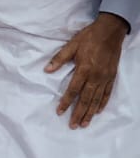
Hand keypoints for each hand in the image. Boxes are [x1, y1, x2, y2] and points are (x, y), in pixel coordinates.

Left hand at [45, 11, 127, 128]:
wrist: (110, 31)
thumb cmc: (89, 37)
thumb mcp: (72, 45)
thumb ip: (60, 59)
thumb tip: (47, 70)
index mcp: (84, 69)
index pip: (73, 90)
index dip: (66, 102)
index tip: (60, 112)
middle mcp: (95, 76)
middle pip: (86, 99)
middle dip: (78, 113)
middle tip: (73, 126)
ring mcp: (105, 78)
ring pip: (97, 99)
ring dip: (90, 113)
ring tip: (84, 124)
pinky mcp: (112, 76)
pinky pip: (107, 93)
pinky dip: (102, 103)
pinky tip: (98, 111)